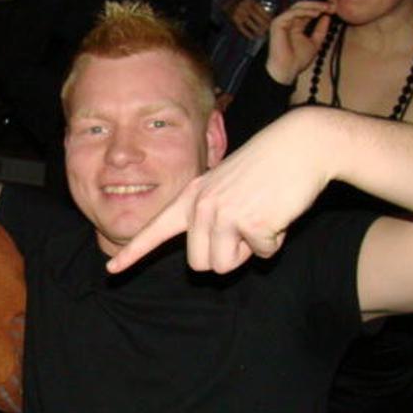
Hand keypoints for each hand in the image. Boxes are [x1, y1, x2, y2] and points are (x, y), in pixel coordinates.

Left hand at [107, 107, 331, 273]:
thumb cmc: (268, 167)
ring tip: (261, 215)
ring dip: (249, 250)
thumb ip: (211, 217)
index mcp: (192, 196)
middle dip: (226, 257)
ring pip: (225, 265)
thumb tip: (208, 259)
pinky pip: (260, 254)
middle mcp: (201, 205)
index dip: (133, 253)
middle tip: (246, 226)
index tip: (112, 268)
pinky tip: (278, 211)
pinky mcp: (249, 221)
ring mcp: (223, 213)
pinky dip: (273, 241)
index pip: (155, 230)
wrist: (300, 144)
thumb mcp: (227, 187)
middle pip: (199, 265)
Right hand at [222, 0, 272, 39]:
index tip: (271, 23)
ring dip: (258, 31)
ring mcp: (240, 15)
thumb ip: (257, 7)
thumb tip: (268, 16)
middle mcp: (246, 8)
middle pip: (258, 19)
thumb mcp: (250, 1)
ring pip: (252, 25)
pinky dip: (249, 34)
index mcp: (251, 2)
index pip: (263, 12)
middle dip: (265, 26)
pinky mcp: (235, 20)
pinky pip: (243, 29)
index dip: (268, 19)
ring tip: (262, 35)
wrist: (227, 1)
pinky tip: (253, 37)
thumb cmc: (241, 2)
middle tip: (268, 31)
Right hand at [266, 1, 334, 84]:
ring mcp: (282, 22)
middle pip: (303, 6)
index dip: (321, 9)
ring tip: (326, 8)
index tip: (334, 9)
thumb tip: (327, 16)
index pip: (308, 12)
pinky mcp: (277, 23)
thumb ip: (320, 30)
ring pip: (298, 6)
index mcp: (295, 26)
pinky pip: (293, 12)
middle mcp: (288, 22)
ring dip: (314, 6)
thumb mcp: (315, 43)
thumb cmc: (297, 60)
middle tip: (332, 6)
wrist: (287, 70)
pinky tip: (316, 13)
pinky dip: (305, 11)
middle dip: (319, 4)